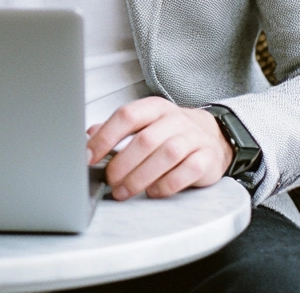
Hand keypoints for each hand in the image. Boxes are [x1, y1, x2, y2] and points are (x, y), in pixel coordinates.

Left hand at [87, 97, 233, 200]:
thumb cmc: (170, 131)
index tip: (89, 155)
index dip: (105, 136)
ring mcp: (192, 138)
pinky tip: (153, 191)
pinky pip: (187, 171)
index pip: (126, 116)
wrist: (212, 136)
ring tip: (124, 191)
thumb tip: (87, 136)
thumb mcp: (144, 123)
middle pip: (145, 140)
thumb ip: (116, 129)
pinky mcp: (206, 158)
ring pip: (166, 155)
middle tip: (109, 181)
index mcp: (153, 108)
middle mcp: (174, 119)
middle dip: (123, 164)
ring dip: (141, 177)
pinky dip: (167, 184)